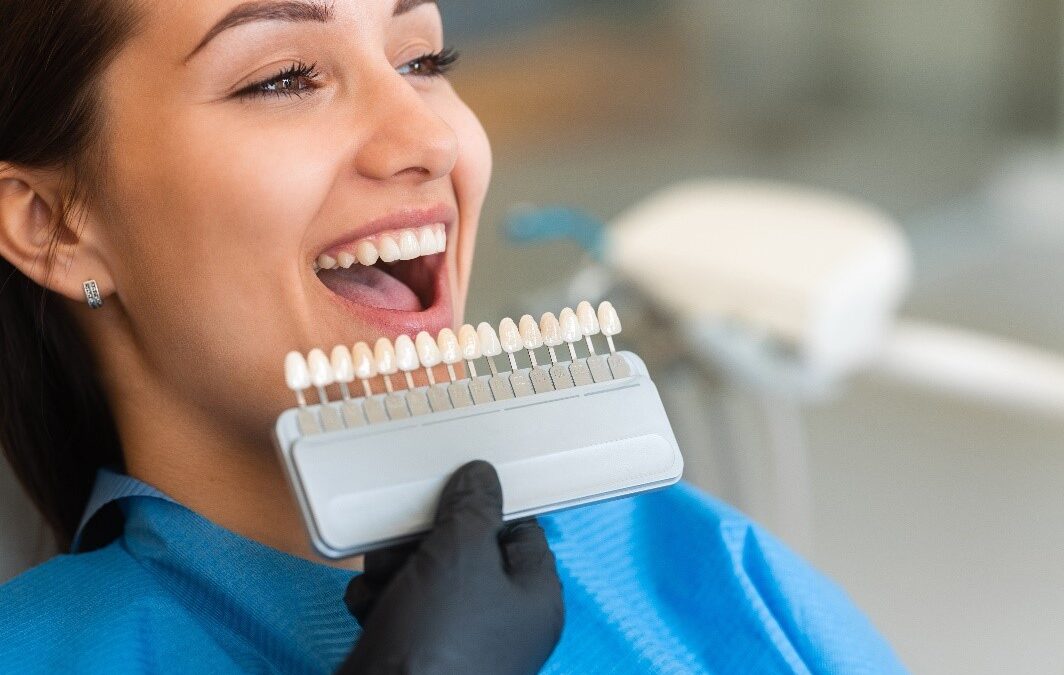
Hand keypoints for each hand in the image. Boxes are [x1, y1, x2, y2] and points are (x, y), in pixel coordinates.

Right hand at [337, 460, 563, 674]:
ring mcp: (457, 642)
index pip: (521, 533)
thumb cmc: (441, 639)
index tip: (455, 490)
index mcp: (533, 598)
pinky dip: (381, 602)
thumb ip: (473, 507)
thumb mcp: (463, 552)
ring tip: (381, 577)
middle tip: (404, 537)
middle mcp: (501, 622)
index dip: (487, 509)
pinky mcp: (416, 658)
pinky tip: (368, 606)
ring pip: (426, 579)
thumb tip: (481, 477)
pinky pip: (400, 611)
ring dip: (395, 568)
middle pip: (466, 554)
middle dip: (425, 539)